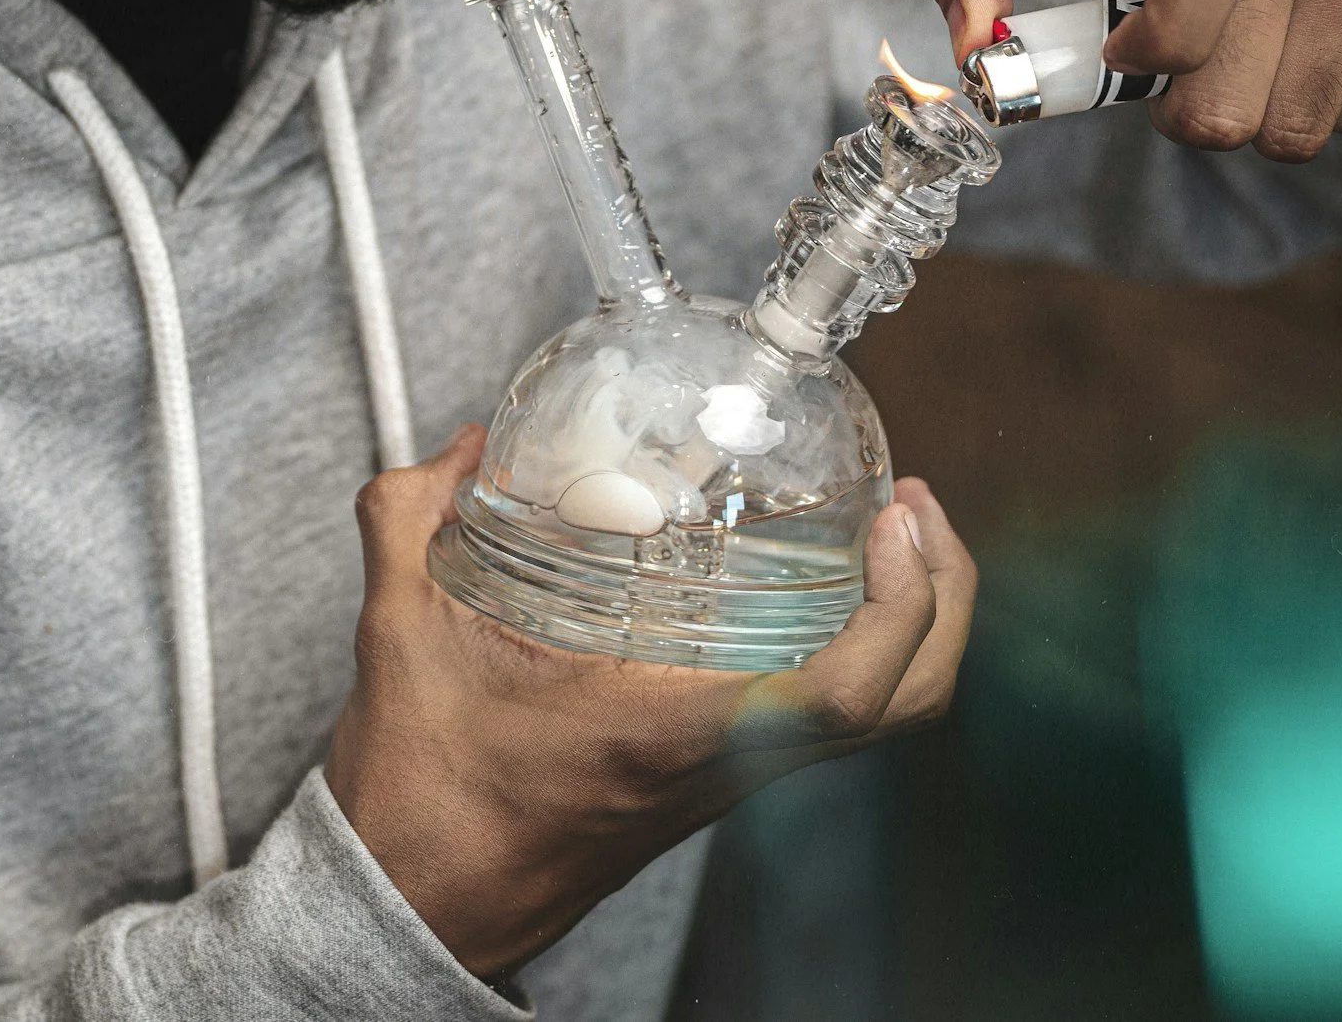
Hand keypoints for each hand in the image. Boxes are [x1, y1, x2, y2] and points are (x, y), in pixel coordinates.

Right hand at [324, 426, 974, 978]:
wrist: (421, 897)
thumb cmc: (424, 794)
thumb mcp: (399, 632)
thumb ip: (409, 518)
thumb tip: (461, 443)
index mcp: (672, 734)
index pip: (843, 695)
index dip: (901, 607)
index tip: (896, 521)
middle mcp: (722, 765)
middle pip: (905, 708)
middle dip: (943, 600)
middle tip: (915, 506)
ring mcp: (727, 779)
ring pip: (879, 720)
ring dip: (911, 624)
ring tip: (887, 533)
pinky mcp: (713, 780)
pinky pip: (827, 720)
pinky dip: (856, 649)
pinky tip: (805, 589)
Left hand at [904, 0, 1341, 160]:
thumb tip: (971, 47)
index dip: (1159, 42)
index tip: (1121, 50)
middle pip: (1233, 92)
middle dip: (1174, 106)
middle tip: (1160, 57)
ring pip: (1293, 124)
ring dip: (1236, 113)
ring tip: (1218, 50)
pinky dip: (1298, 103)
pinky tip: (1277, 43)